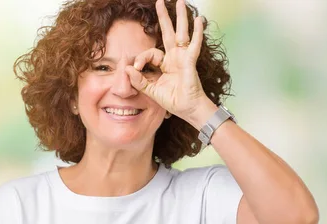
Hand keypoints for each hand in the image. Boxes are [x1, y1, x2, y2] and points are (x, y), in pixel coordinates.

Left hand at [125, 0, 209, 122]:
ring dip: (181, 17)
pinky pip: (194, 44)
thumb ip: (139, 80)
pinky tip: (199, 20)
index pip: (150, 53)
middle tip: (159, 2)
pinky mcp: (190, 61)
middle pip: (167, 33)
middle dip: (164, 18)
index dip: (141, 58)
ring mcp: (183, 58)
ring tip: (180, 2)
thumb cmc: (173, 101)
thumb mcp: (151, 91)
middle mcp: (174, 58)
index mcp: (164, 65)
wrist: (188, 109)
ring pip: (181, 33)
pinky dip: (197, 32)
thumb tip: (127, 68)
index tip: (136, 68)